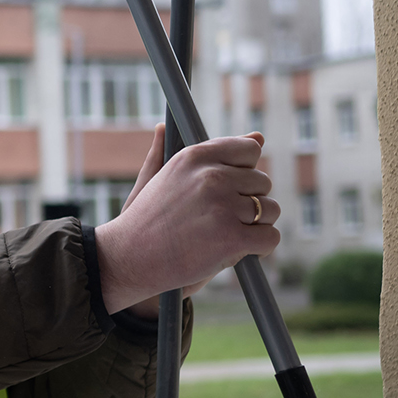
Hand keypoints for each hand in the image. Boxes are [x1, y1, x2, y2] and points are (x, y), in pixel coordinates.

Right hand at [95, 123, 279, 316]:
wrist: (127, 261)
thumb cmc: (146, 221)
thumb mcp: (162, 176)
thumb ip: (209, 155)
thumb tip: (254, 135)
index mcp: (194, 156)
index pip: (249, 150)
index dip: (242, 173)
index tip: (225, 190)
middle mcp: (210, 176)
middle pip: (262, 182)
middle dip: (247, 203)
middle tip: (216, 220)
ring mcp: (222, 207)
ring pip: (270, 210)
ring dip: (254, 226)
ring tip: (222, 237)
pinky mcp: (231, 238)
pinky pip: (270, 237)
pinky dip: (260, 248)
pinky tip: (234, 252)